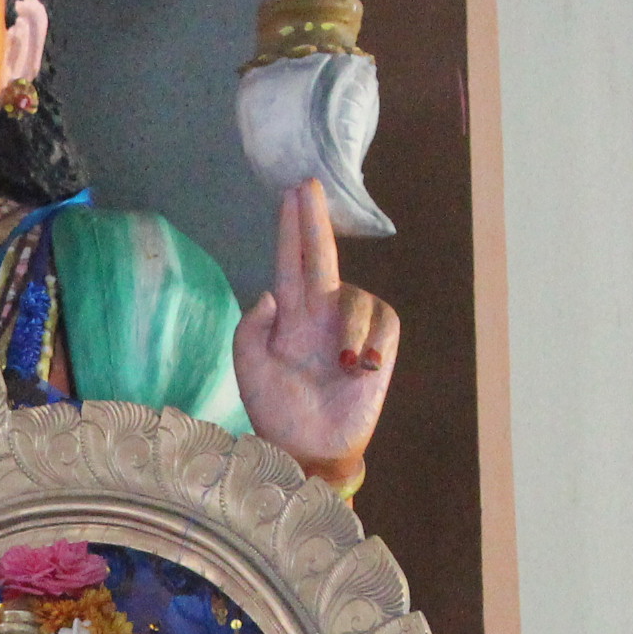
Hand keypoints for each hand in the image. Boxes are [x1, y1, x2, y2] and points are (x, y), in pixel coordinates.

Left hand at [233, 180, 396, 488]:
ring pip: (356, 297)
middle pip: (321, 256)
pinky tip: (362, 369)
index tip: (292, 192)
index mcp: (289, 315)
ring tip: (343, 364)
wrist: (307, 447)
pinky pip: (382, 323)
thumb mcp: (249, 368)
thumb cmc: (277, 409)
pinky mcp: (380, 344)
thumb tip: (270, 293)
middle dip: (315, 221)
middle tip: (309, 186)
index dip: (292, 228)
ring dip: (350, 329)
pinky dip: (372, 342)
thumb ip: (250, 327)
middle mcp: (320, 312)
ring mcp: (350, 326)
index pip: (290, 262)